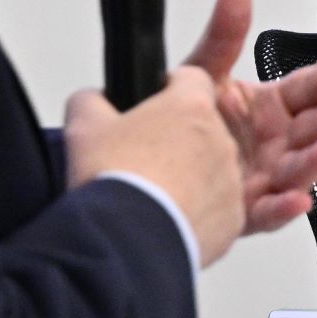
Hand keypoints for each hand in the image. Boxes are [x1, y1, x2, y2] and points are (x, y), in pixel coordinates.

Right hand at [65, 70, 247, 266]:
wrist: (127, 238)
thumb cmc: (112, 179)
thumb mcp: (83, 127)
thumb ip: (91, 101)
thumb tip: (93, 100)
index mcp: (191, 107)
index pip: (193, 80)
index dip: (171, 91)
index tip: (155, 106)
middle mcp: (220, 140)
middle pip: (203, 130)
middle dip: (179, 141)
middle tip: (144, 161)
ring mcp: (231, 181)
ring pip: (213, 171)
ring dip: (190, 178)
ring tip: (152, 196)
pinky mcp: (233, 219)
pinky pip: (217, 209)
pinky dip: (196, 213)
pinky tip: (166, 220)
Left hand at [179, 0, 316, 236]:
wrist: (140, 176)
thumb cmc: (179, 125)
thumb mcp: (201, 73)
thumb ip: (223, 35)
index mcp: (267, 108)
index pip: (305, 89)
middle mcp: (273, 143)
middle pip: (311, 129)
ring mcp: (264, 179)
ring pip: (298, 170)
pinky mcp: (246, 213)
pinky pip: (268, 213)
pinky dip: (283, 209)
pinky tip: (296, 201)